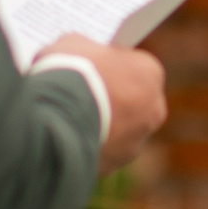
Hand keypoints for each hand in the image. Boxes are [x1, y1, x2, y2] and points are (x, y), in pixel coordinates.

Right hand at [38, 34, 165, 174]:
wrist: (54, 120)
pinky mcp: (114, 165)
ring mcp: (136, 141)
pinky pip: (101, 151)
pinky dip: (87, 145)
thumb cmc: (67, 73)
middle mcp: (153, 109)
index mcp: (150, 72)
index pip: (134, 66)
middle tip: (81, 92)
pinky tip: (65, 137)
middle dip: (111, 97)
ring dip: (101, 125)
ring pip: (119, 130)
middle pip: (132, 100)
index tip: (94, 65)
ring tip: (68, 118)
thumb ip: (86, 49)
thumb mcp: (71, 44)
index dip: (111, 65)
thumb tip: (81, 53)